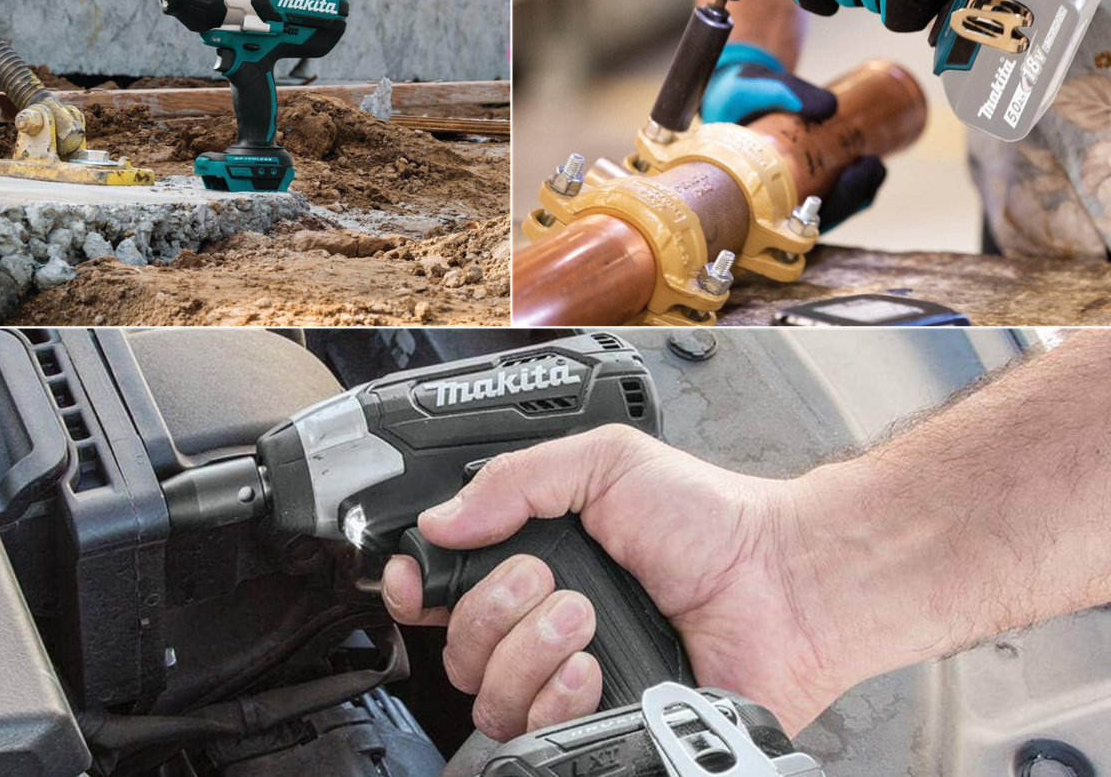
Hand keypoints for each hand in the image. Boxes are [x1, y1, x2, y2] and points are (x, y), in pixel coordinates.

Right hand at [381, 425, 848, 740]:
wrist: (780, 586)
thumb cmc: (709, 522)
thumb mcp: (606, 465)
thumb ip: (518, 479)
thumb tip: (441, 518)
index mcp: (538, 562)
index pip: (447, 590)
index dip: (420, 588)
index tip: (421, 579)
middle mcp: (545, 627)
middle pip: (459, 647)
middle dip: (492, 611)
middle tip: (548, 581)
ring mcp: (570, 683)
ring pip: (489, 696)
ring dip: (529, 652)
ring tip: (584, 620)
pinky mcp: (600, 729)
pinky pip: (537, 735)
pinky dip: (559, 699)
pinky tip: (595, 669)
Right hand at [702, 43, 887, 230]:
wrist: (731, 89)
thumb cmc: (736, 94)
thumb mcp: (753, 87)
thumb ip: (786, 92)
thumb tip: (830, 107)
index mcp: (750, 191)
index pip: (792, 220)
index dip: (827, 209)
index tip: (848, 177)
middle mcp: (770, 198)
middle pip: (818, 217)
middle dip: (851, 197)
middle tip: (868, 165)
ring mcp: (788, 190)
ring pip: (828, 209)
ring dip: (857, 194)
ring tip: (872, 165)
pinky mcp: (802, 177)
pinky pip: (831, 193)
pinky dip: (853, 186)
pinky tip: (868, 166)